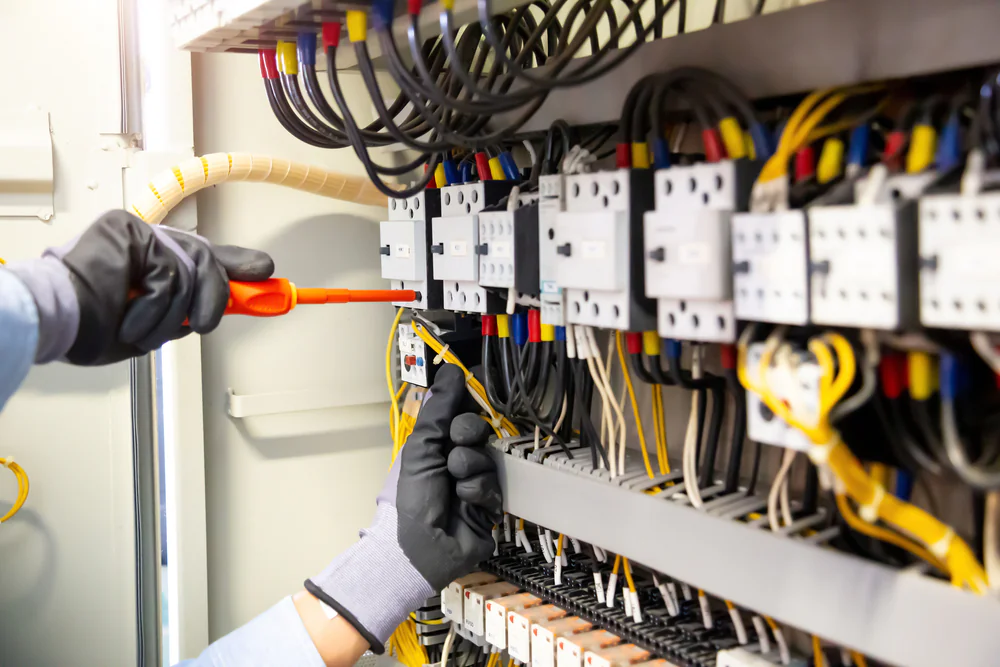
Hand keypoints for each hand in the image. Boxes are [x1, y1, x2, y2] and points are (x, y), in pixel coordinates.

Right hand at [7, 209, 273, 364]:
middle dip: (216, 297)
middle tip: (206, 321)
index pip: (205, 256)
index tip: (264, 269)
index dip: (237, 263)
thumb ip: (189, 309)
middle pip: (207, 260)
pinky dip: (154, 306)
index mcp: (155, 262)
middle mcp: (150, 241)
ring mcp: (140, 233)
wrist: (56, 322)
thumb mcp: (156, 323)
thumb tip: (230, 304)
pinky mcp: (130, 231)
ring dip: (171, 315)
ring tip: (141, 328)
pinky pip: (168, 274)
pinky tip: (130, 315)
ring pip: (191, 272)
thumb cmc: (94, 326)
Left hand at [306, 365, 501, 650]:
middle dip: (466, 434)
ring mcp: (474, 479)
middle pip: (477, 427)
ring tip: (453, 484)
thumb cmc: (412, 497)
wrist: (421, 547)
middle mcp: (456, 457)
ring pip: (486, 456)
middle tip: (453, 446)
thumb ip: (439, 409)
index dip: (468, 399)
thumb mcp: (421, 447)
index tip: (476, 386)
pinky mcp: (490, 501)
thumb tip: (452, 369)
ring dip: (468, 467)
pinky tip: (464, 503)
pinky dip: (477, 490)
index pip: (459, 410)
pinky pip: (492, 483)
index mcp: (436, 442)